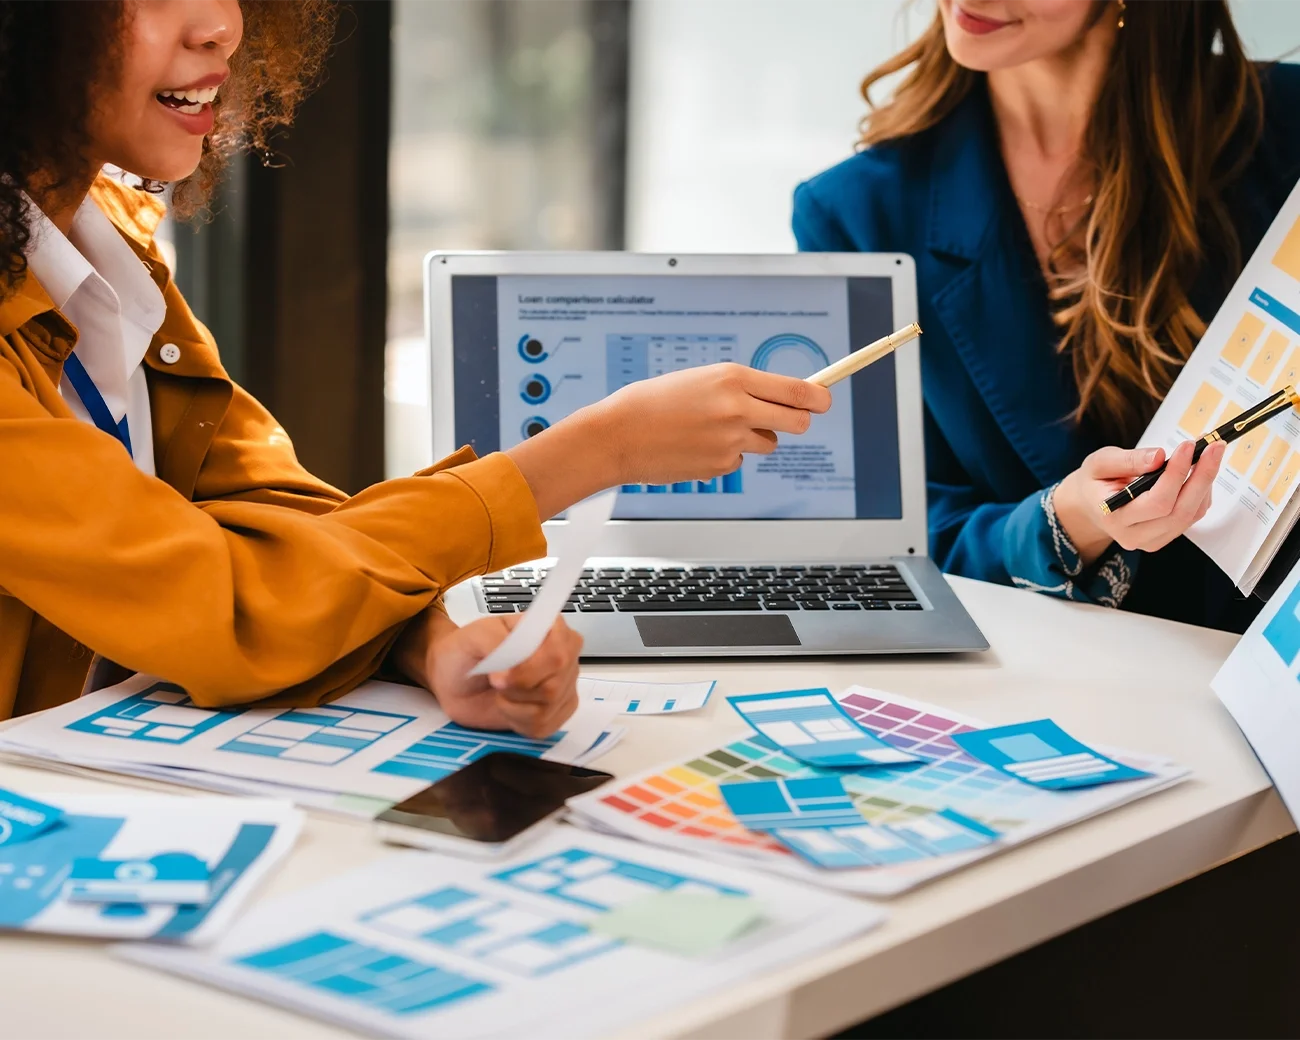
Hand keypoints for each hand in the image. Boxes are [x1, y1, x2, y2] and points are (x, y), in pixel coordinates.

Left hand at [391, 608, 581, 737]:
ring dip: (513, 705)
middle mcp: (564, 657)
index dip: (529, 669)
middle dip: (516, 689)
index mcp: (551, 630)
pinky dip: (518, 721)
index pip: (557, 653)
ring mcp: (563, 686)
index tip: (499, 676)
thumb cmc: (468, 652)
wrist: (456, 680)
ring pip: (548, 708)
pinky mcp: (556, 713)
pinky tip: (508, 707)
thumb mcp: (476, 635)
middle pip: (553, 685)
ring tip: (500, 692)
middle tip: (495, 681)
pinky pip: (544, 726)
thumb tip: (512, 670)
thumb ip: (497, 642)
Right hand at [507, 364, 831, 517]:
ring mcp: (730, 441)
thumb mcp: (700, 379)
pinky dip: (725, 454)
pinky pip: (738, 460)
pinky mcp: (720, 466)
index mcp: (732, 378)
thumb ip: (741, 387)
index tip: (826, 399)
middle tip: (785, 419)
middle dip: (796, 421)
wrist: (616, 435)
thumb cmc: (653, 403)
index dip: (819, 397)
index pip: (797, 390)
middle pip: (796, 422)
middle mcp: (737, 408)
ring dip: (753, 437)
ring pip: (767, 443)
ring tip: (714, 429)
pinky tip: (695, 446)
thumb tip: (782, 398)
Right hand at [1053, 440, 1224, 565]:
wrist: (1090, 504)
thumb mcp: (1100, 462)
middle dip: (1202, 476)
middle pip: (1179, 511)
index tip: (1188, 446)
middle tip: (1214, 447)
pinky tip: (1200, 471)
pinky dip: (1202, 492)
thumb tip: (1160, 456)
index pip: (1156, 502)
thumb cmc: (1095, 481)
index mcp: (1114, 517)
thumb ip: (1128, 460)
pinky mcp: (1165, 536)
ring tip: (1210, 454)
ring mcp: (1151, 540)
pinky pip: (1192, 516)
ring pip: (1191, 514)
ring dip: (1206, 483)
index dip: (1176, 475)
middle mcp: (1134, 536)